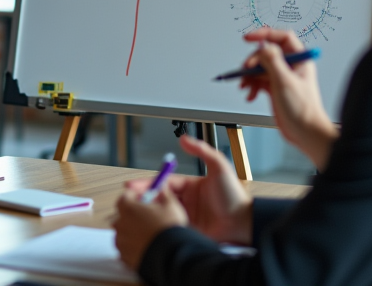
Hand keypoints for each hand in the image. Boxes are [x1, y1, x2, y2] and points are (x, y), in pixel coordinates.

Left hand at [112, 180, 189, 270]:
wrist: (170, 257)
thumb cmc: (169, 231)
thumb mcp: (171, 205)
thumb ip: (163, 193)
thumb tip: (162, 188)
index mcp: (128, 207)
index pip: (126, 195)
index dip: (136, 195)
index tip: (145, 198)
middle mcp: (120, 224)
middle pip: (124, 214)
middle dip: (134, 214)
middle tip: (149, 217)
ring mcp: (121, 241)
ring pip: (125, 232)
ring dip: (134, 231)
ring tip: (150, 234)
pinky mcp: (124, 257)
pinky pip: (127, 248)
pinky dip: (134, 246)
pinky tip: (147, 246)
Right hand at [135, 136, 252, 244]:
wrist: (244, 224)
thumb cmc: (234, 196)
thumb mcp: (220, 168)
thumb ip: (203, 150)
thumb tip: (184, 139)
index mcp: (190, 186)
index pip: (164, 183)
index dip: (148, 185)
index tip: (133, 187)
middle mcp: (186, 202)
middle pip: (159, 199)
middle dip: (142, 200)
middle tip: (127, 202)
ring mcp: (186, 217)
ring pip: (161, 214)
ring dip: (148, 214)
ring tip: (133, 215)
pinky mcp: (188, 232)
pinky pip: (170, 229)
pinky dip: (158, 228)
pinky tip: (148, 228)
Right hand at [241, 28, 338, 169]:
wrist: (305, 132)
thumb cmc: (303, 109)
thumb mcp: (285, 81)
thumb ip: (272, 61)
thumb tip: (262, 47)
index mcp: (299, 59)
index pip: (281, 37)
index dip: (265, 34)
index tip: (248, 38)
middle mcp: (290, 66)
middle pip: (266, 53)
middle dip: (253, 61)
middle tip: (246, 70)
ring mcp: (281, 77)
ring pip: (259, 67)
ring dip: (249, 76)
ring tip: (246, 86)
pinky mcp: (274, 88)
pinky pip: (258, 81)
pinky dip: (252, 86)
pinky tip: (250, 95)